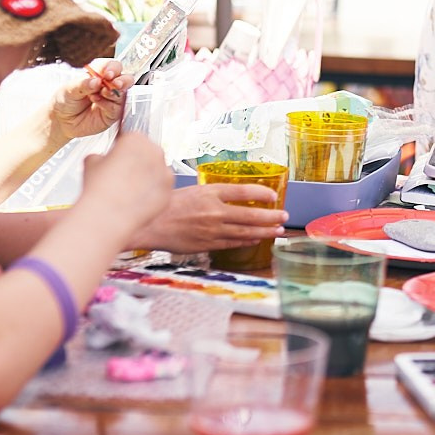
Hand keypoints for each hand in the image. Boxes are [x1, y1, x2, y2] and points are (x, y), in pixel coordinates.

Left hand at [49, 59, 129, 139]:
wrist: (61, 121)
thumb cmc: (65, 101)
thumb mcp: (69, 89)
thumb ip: (83, 84)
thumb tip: (97, 81)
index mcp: (98, 74)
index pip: (112, 66)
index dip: (113, 69)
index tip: (107, 74)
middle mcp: (107, 86)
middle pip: (125, 78)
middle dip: (122, 80)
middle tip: (115, 83)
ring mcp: (111, 100)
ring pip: (124, 93)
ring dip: (114, 92)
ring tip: (102, 94)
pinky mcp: (112, 114)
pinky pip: (116, 108)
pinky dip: (108, 104)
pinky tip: (97, 102)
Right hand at [79, 132, 172, 231]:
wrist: (109, 215)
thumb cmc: (100, 189)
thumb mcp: (91, 162)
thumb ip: (101, 156)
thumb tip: (103, 160)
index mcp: (136, 139)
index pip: (131, 139)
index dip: (121, 150)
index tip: (117, 159)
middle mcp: (155, 152)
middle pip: (146, 154)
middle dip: (136, 163)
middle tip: (121, 176)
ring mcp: (165, 172)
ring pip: (155, 171)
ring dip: (145, 178)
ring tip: (127, 190)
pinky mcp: (169, 191)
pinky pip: (160, 189)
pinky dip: (151, 193)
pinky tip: (135, 200)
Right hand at [131, 184, 286, 253]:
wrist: (150, 224)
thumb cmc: (167, 206)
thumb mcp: (191, 190)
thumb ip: (212, 194)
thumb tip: (232, 198)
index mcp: (209, 192)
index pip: (242, 191)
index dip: (261, 193)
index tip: (273, 196)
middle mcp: (213, 211)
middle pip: (249, 214)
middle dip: (270, 216)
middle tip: (284, 216)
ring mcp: (212, 229)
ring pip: (245, 231)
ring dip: (264, 231)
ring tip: (278, 230)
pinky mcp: (207, 244)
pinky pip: (232, 243)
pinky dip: (247, 241)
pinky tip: (256, 240)